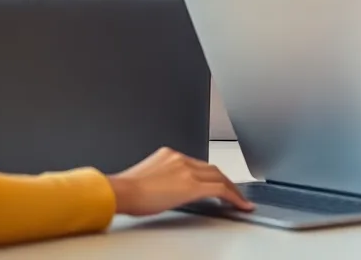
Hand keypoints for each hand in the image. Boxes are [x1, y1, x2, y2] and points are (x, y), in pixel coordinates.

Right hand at [107, 147, 252, 215]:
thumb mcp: (147, 177)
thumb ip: (162, 178)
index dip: (210, 175)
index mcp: (170, 155)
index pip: (198, 164)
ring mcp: (188, 170)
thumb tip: (166, 189)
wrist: (121, 191)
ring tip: (239, 200)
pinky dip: (233, 197)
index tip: (215, 182)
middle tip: (234, 193)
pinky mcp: (193, 185)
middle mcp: (181, 159)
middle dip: (225, 181)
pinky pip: (220, 189)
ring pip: (219, 177)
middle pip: (212, 169)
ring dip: (231, 189)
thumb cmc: (126, 190)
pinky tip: (240, 205)